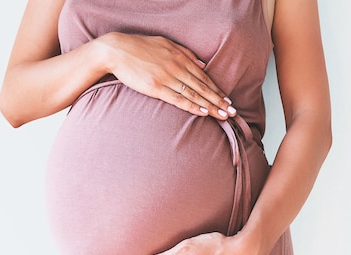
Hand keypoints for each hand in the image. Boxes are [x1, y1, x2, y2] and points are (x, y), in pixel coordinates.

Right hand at [96, 32, 236, 119]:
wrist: (117, 50)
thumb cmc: (140, 47)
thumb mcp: (166, 43)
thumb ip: (186, 53)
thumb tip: (203, 64)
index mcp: (180, 57)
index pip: (203, 77)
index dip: (216, 90)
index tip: (227, 100)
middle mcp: (177, 67)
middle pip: (202, 87)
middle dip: (219, 101)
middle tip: (232, 112)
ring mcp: (167, 78)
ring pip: (193, 95)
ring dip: (210, 106)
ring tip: (223, 115)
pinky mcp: (156, 87)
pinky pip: (178, 99)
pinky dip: (192, 106)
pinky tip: (203, 112)